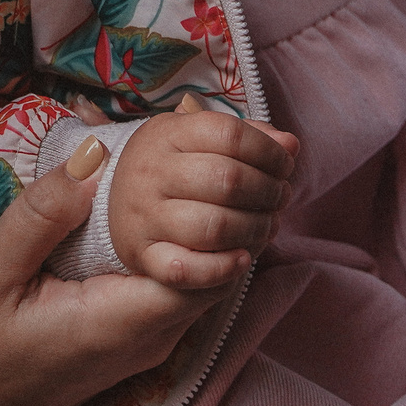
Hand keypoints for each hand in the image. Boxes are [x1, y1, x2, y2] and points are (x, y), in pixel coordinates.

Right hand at [0, 138, 225, 405]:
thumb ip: (43, 214)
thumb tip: (95, 153)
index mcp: (120, 323)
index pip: (207, 268)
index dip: (218, 212)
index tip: (208, 160)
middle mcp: (149, 340)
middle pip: (216, 272)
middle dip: (219, 213)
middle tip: (207, 149)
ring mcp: (146, 346)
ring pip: (203, 282)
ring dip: (205, 231)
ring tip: (192, 170)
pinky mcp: (136, 344)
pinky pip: (179, 292)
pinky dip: (182, 251)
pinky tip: (162, 212)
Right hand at [108, 95, 298, 288]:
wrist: (114, 199)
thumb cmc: (174, 165)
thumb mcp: (200, 138)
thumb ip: (248, 136)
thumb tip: (290, 145)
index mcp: (167, 134)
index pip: (230, 135)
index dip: (269, 152)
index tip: (285, 165)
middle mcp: (151, 172)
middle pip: (228, 180)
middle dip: (269, 192)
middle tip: (280, 197)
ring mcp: (145, 216)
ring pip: (214, 227)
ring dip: (256, 229)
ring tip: (268, 225)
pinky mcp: (143, 256)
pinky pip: (185, 270)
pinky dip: (222, 269)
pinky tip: (243, 259)